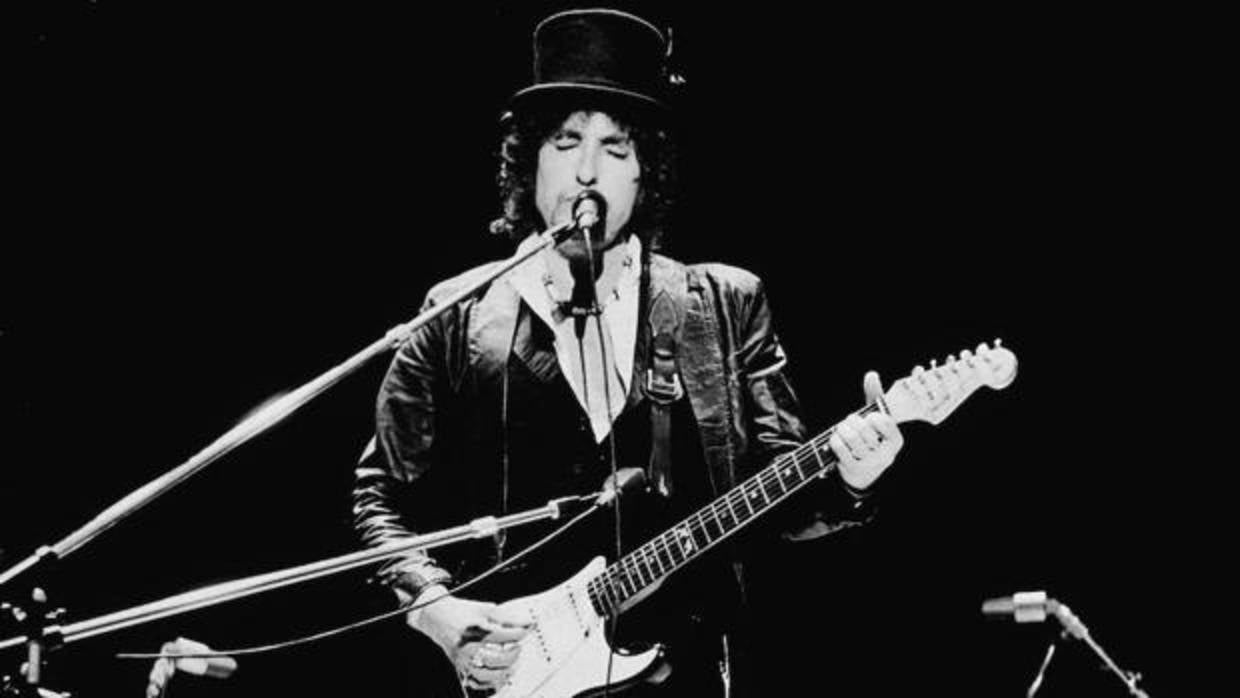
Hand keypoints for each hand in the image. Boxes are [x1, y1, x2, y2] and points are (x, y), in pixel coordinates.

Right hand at [407, 586, 532, 691]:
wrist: (437, 617)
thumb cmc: (462, 612)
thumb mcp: (484, 608)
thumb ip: (506, 617)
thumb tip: (526, 622)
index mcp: (474, 628)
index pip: (502, 635)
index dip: (519, 633)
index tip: (528, 630)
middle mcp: (467, 646)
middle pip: (495, 658)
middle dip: (512, 655)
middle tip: (519, 648)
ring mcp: (463, 659)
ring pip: (486, 674)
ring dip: (503, 671)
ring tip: (512, 663)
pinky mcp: (460, 667)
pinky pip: (476, 682)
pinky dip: (490, 682)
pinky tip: (499, 675)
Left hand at [829, 370, 902, 490]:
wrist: (863, 472)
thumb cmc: (870, 438)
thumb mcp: (876, 420)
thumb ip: (875, 396)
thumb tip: (871, 374)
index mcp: (896, 441)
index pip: (883, 422)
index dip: (872, 417)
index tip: (869, 419)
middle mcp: (885, 454)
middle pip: (863, 428)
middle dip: (852, 421)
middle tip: (850, 423)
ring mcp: (869, 463)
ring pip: (850, 437)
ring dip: (841, 429)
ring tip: (842, 430)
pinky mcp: (853, 469)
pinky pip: (839, 446)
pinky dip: (834, 439)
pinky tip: (836, 440)